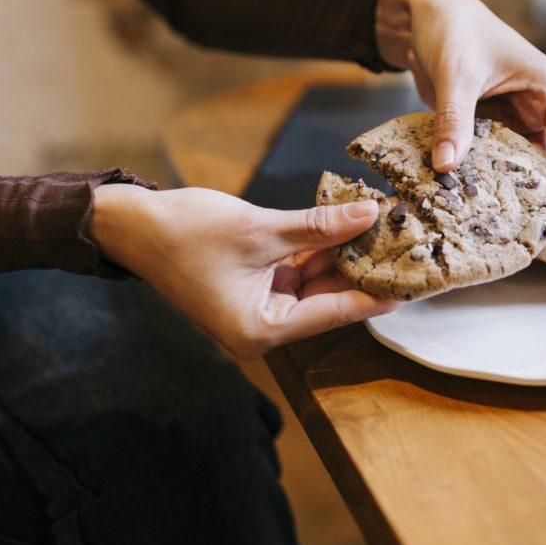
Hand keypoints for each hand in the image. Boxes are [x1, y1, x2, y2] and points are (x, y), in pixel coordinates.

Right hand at [90, 184, 397, 359]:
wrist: (131, 225)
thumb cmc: (185, 233)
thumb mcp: (262, 229)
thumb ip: (319, 227)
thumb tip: (369, 214)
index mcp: (260, 330)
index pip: (333, 314)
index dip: (376, 295)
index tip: (414, 284)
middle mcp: (262, 328)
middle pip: (328, 302)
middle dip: (364, 272)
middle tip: (407, 250)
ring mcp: (258, 308)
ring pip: (316, 285)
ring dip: (345, 258)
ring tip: (386, 233)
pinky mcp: (254, 287)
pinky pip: (298, 273)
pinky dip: (321, 252)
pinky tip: (350, 228)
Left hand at [376, 0, 545, 234]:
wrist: (419, 12)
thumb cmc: (450, 28)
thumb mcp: (455, 73)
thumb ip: (454, 119)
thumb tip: (448, 166)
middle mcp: (536, 105)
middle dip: (542, 198)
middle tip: (531, 240)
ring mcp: (511, 114)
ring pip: (519, 163)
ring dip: (510, 191)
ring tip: (502, 230)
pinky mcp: (486, 120)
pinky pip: (492, 156)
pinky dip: (483, 177)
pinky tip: (472, 204)